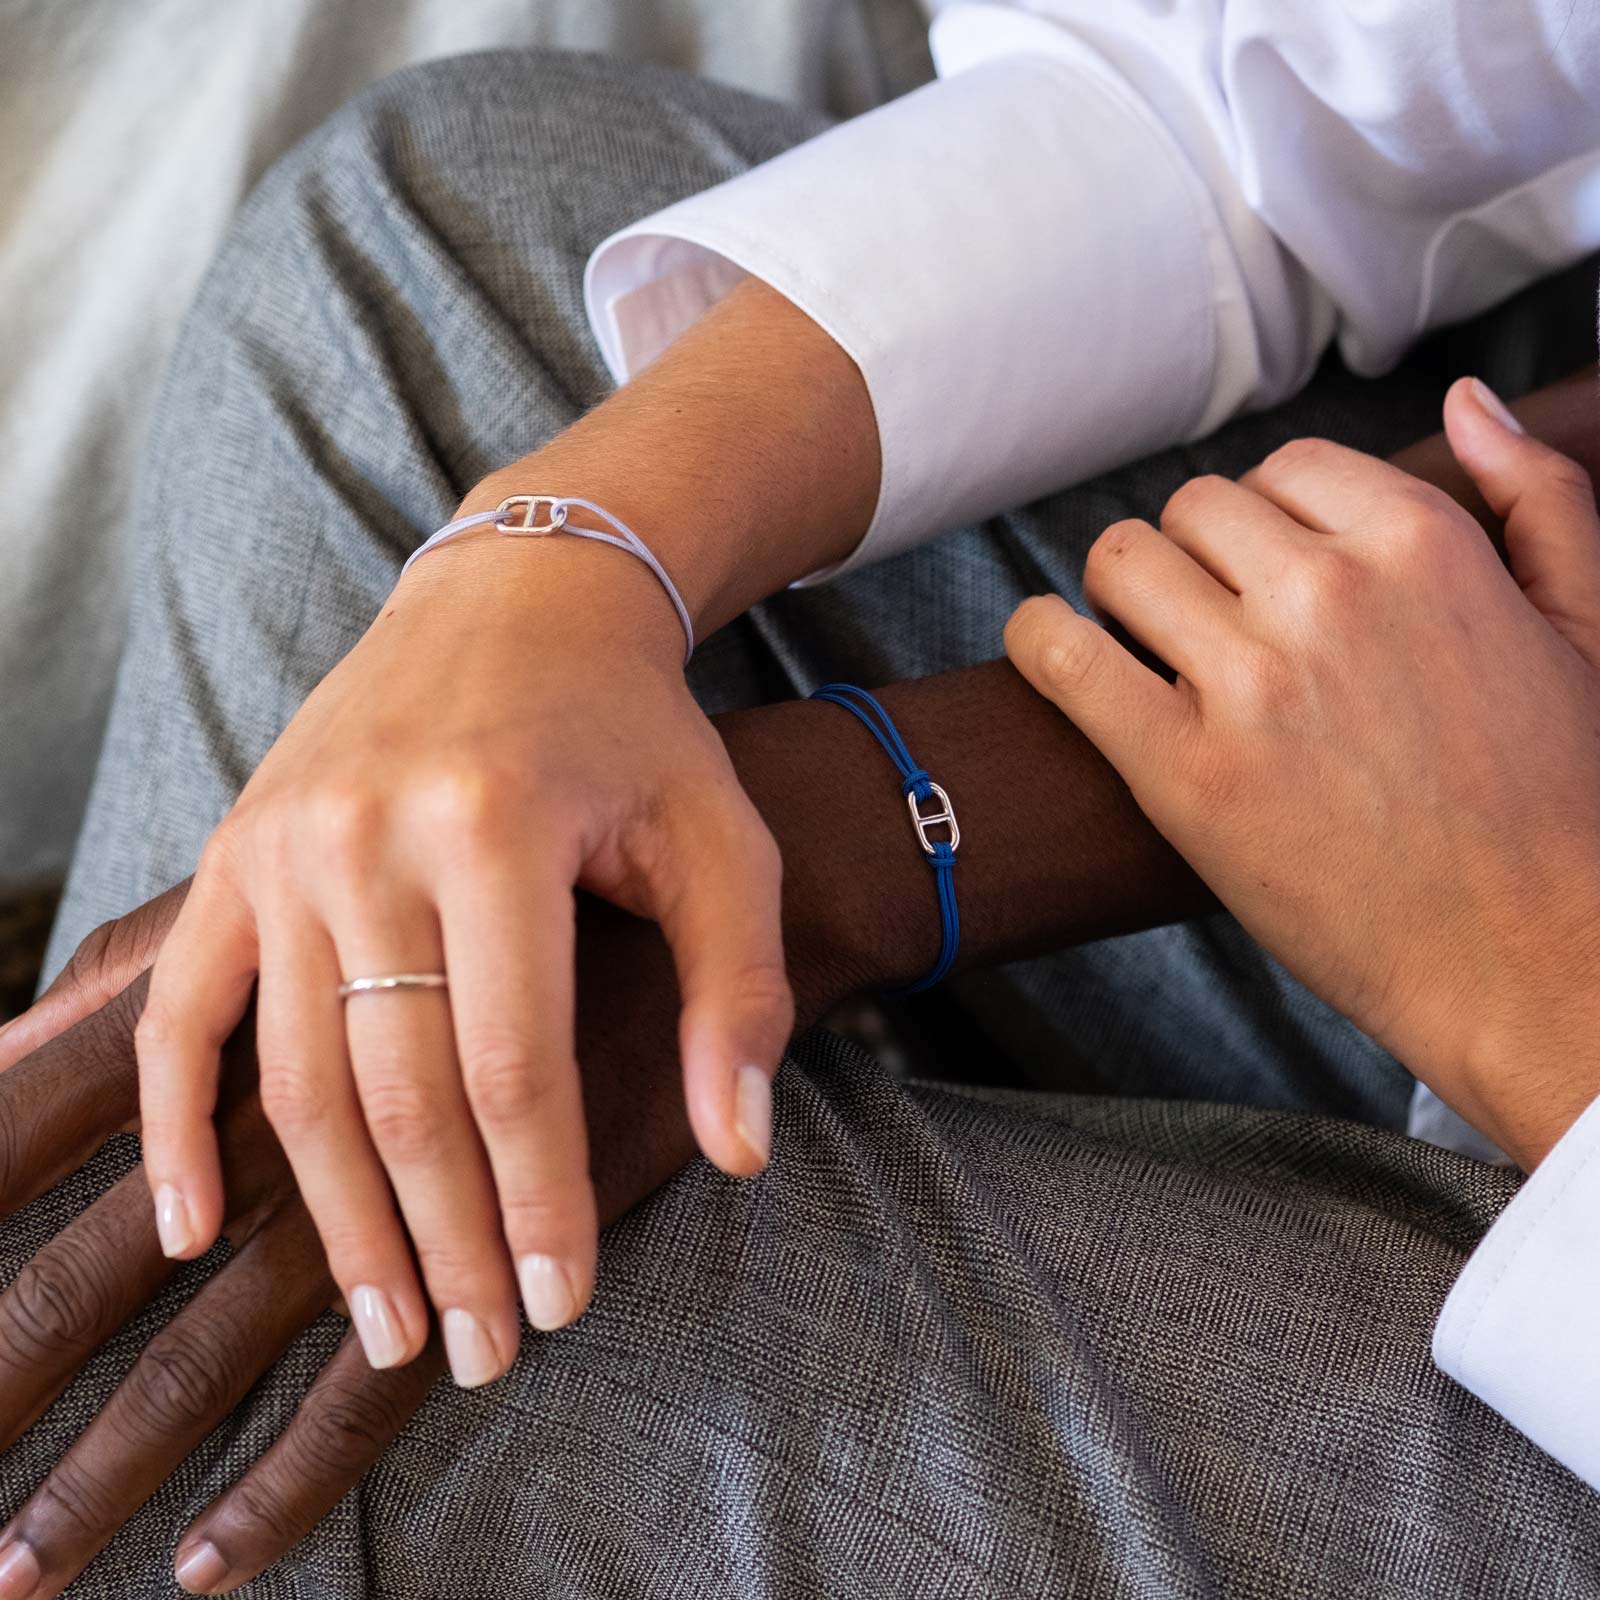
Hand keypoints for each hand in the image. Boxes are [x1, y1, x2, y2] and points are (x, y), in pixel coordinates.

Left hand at [0, 931, 441, 1596]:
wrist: (649, 863)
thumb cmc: (475, 866)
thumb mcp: (308, 888)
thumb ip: (152, 972)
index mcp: (204, 1009)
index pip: (26, 1125)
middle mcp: (257, 1102)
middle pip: (78, 1272)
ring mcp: (355, 1183)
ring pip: (203, 1352)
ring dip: (105, 1469)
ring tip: (24, 1569)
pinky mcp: (463, 1237)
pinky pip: (354, 1393)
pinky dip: (275, 1481)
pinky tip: (212, 1555)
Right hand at [134, 491, 792, 1385]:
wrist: (519, 601)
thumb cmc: (638, 733)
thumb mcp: (721, 841)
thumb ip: (741, 995)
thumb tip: (737, 1155)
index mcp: (496, 828)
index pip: (514, 1072)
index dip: (540, 1206)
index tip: (564, 1306)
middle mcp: (367, 836)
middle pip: (399, 1095)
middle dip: (447, 1243)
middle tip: (484, 1351)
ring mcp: (283, 844)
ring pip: (293, 1079)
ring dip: (337, 1220)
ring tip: (387, 1327)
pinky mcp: (234, 849)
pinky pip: (184, 1010)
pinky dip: (177, 1123)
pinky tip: (194, 1224)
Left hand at [1005, 377, 1599, 1169]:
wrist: (1526, 959)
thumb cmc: (1560, 803)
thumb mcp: (1589, 626)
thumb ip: (1536, 496)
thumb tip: (1464, 401)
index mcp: (1421, 543)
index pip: (1283, 469)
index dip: (1267, 524)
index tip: (1266, 577)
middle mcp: (1327, 595)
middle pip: (1192, 510)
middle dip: (1195, 557)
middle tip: (1210, 623)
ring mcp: (1248, 684)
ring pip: (1119, 563)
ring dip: (1124, 595)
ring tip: (1149, 645)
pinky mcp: (1181, 773)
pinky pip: (1060, 655)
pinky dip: (1037, 639)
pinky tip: (1050, 646)